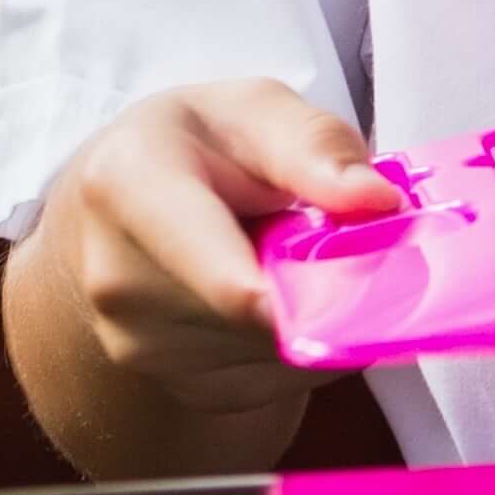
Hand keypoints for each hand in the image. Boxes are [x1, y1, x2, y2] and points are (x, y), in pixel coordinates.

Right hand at [17, 81, 399, 421]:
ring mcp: (140, 344)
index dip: (291, 300)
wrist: (123, 208)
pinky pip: (278, 380)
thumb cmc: (198, 146)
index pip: (217, 270)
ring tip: (293, 255)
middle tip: (349, 235)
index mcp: (130, 188)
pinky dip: (304, 343)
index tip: (354, 304)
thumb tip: (376, 201)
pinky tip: (281, 294)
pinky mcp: (177, 385)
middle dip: (334, 283)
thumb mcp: (258, 109)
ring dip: (320, 313)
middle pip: (267, 314)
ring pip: (283, 350)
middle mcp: (118, 279)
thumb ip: (317, 147)